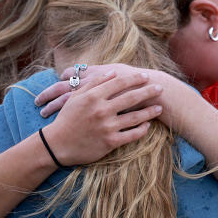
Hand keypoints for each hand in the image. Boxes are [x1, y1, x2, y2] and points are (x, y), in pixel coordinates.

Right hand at [40, 68, 162, 164]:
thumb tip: (112, 73)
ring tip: (160, 108)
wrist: (57, 144)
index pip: (119, 83)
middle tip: (160, 89)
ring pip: (135, 117)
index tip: (145, 77)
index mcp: (93, 96)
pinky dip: (142, 130)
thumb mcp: (76, 97)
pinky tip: (147, 126)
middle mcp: (102, 110)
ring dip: (150, 112)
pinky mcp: (110, 142)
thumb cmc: (67, 118)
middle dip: (148, 92)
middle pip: (131, 97)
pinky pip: (131, 135)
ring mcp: (107, 127)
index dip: (134, 79)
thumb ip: (94, 83)